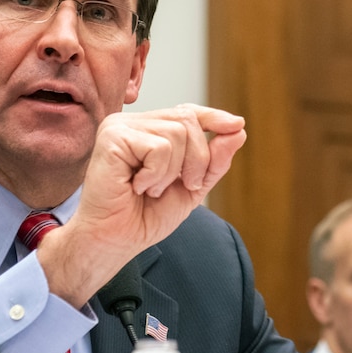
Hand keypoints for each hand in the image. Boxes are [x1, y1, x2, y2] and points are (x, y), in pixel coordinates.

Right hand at [38, 104, 245, 306]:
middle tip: (177, 186)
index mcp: (149, 130)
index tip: (237, 125)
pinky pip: (158, 148)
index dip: (214, 117)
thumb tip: (239, 130)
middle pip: (188, 120)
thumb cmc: (144, 216)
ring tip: (150, 189)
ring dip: (172, 172)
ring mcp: (120, 126)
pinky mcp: (112, 137)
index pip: (187, 112)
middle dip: (197, 159)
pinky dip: (156, 175)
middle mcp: (134, 123)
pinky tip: (136, 186)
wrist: (115, 240)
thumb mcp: (191, 187)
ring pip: (176, 134)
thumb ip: (214, 161)